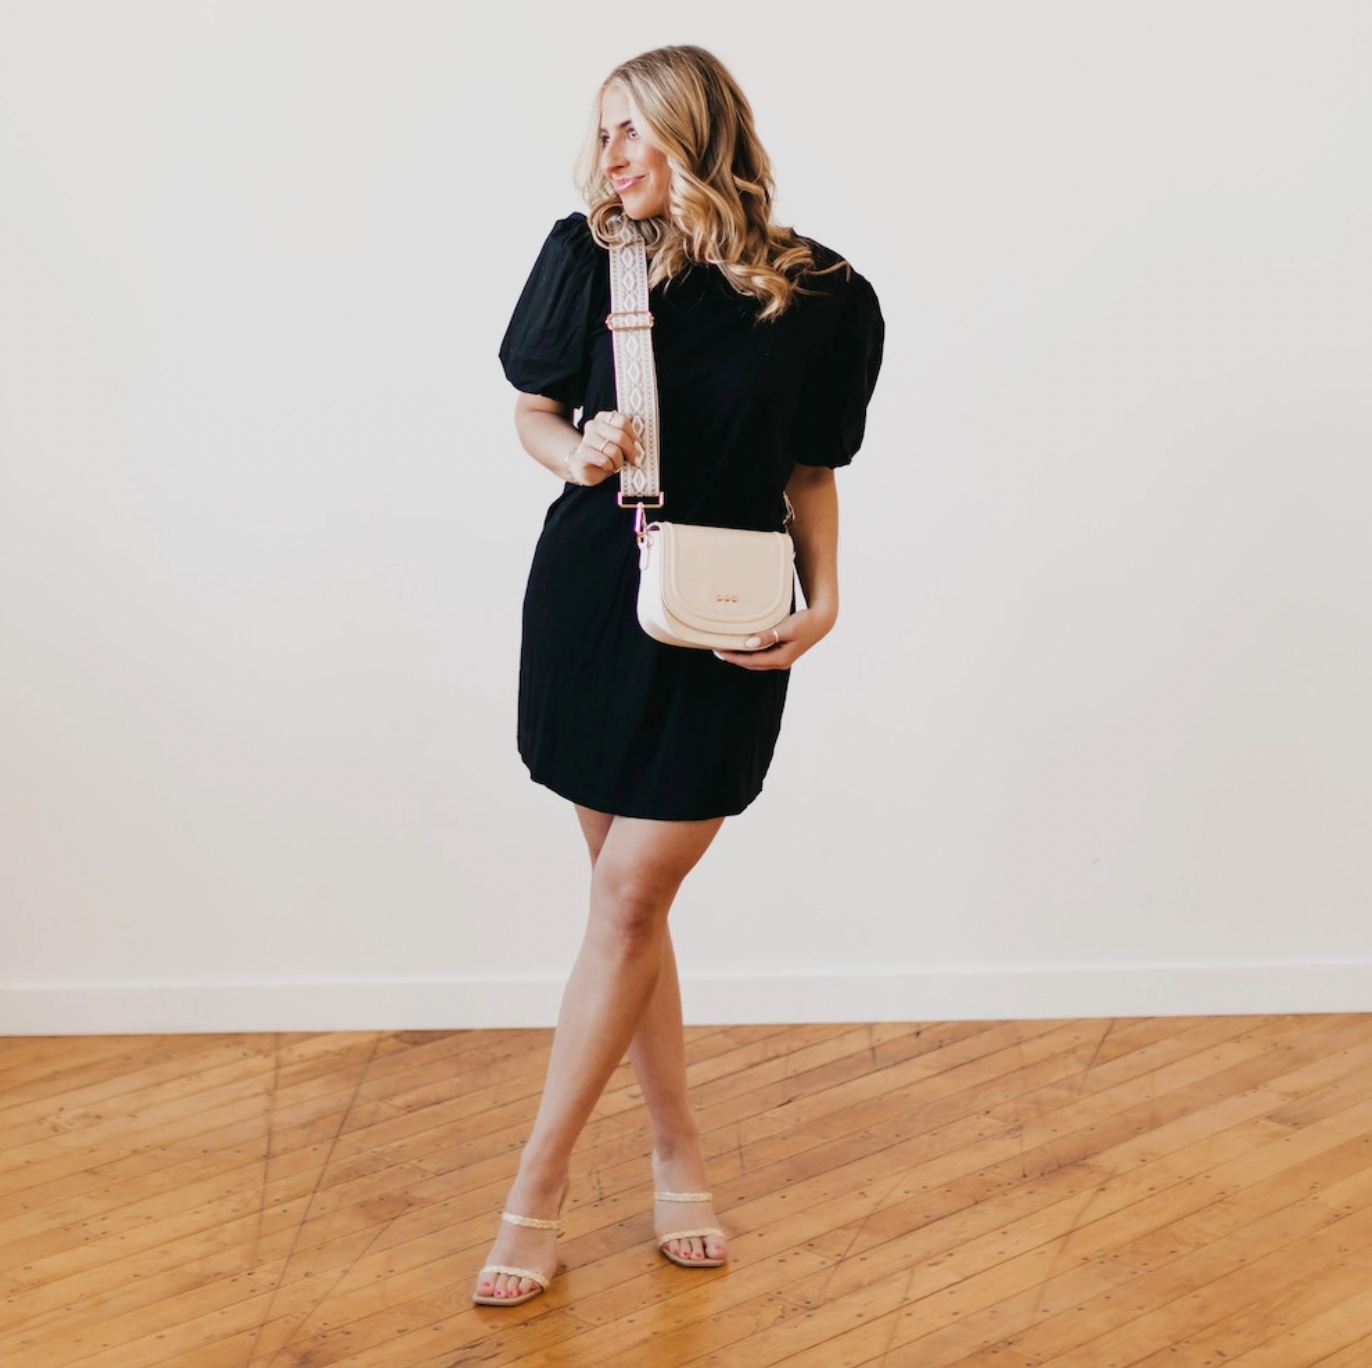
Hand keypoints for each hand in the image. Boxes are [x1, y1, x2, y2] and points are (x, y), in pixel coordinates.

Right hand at [565, 411, 641, 485]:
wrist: (588, 468)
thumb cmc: (607, 454)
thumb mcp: (619, 444)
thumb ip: (628, 439)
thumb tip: (639, 444)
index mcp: (604, 418)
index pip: (622, 421)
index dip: (633, 435)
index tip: (637, 445)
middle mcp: (593, 425)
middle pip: (620, 436)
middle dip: (630, 451)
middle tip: (634, 460)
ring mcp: (586, 439)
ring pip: (613, 450)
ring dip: (619, 461)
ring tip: (617, 464)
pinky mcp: (582, 454)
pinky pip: (604, 460)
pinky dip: (610, 466)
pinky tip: (608, 466)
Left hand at [711, 605, 835, 670]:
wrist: (822, 621)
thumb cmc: (806, 622)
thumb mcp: (787, 628)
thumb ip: (768, 636)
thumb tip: (749, 643)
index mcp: (781, 659)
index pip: (751, 661)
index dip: (734, 657)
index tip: (720, 651)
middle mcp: (781, 662)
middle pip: (752, 664)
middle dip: (735, 659)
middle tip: (718, 650)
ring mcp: (782, 659)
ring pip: (757, 661)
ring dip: (742, 657)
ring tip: (727, 649)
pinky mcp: (783, 653)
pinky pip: (762, 656)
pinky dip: (751, 653)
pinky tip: (744, 646)